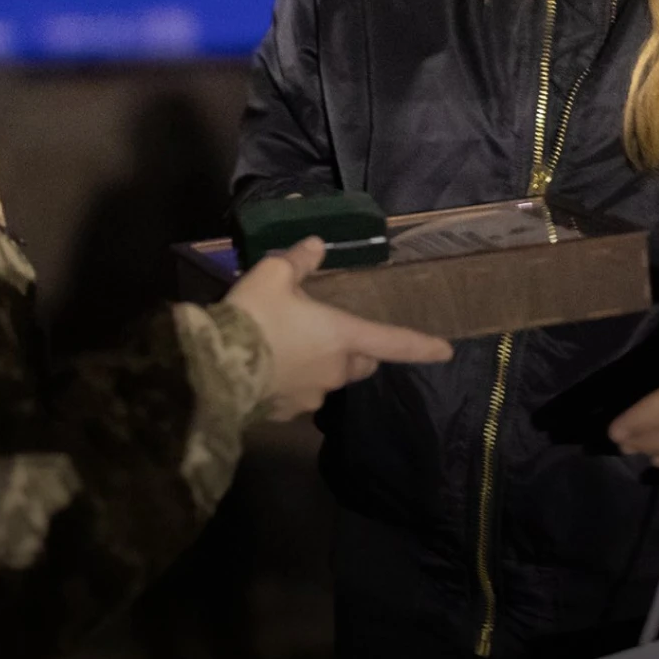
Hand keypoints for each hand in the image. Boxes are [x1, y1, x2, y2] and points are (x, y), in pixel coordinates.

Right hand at [226, 237, 452, 418]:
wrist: (213, 370)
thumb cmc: (254, 317)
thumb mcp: (274, 274)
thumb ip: (299, 260)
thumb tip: (317, 244)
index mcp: (342, 336)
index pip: (394, 342)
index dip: (422, 345)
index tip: (446, 351)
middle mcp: (335, 370)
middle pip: (361, 361)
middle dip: (358, 349)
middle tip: (332, 329)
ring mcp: (311, 397)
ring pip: (329, 378)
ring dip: (319, 363)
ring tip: (287, 343)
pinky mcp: (285, 413)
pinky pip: (299, 393)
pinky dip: (292, 380)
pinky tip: (267, 365)